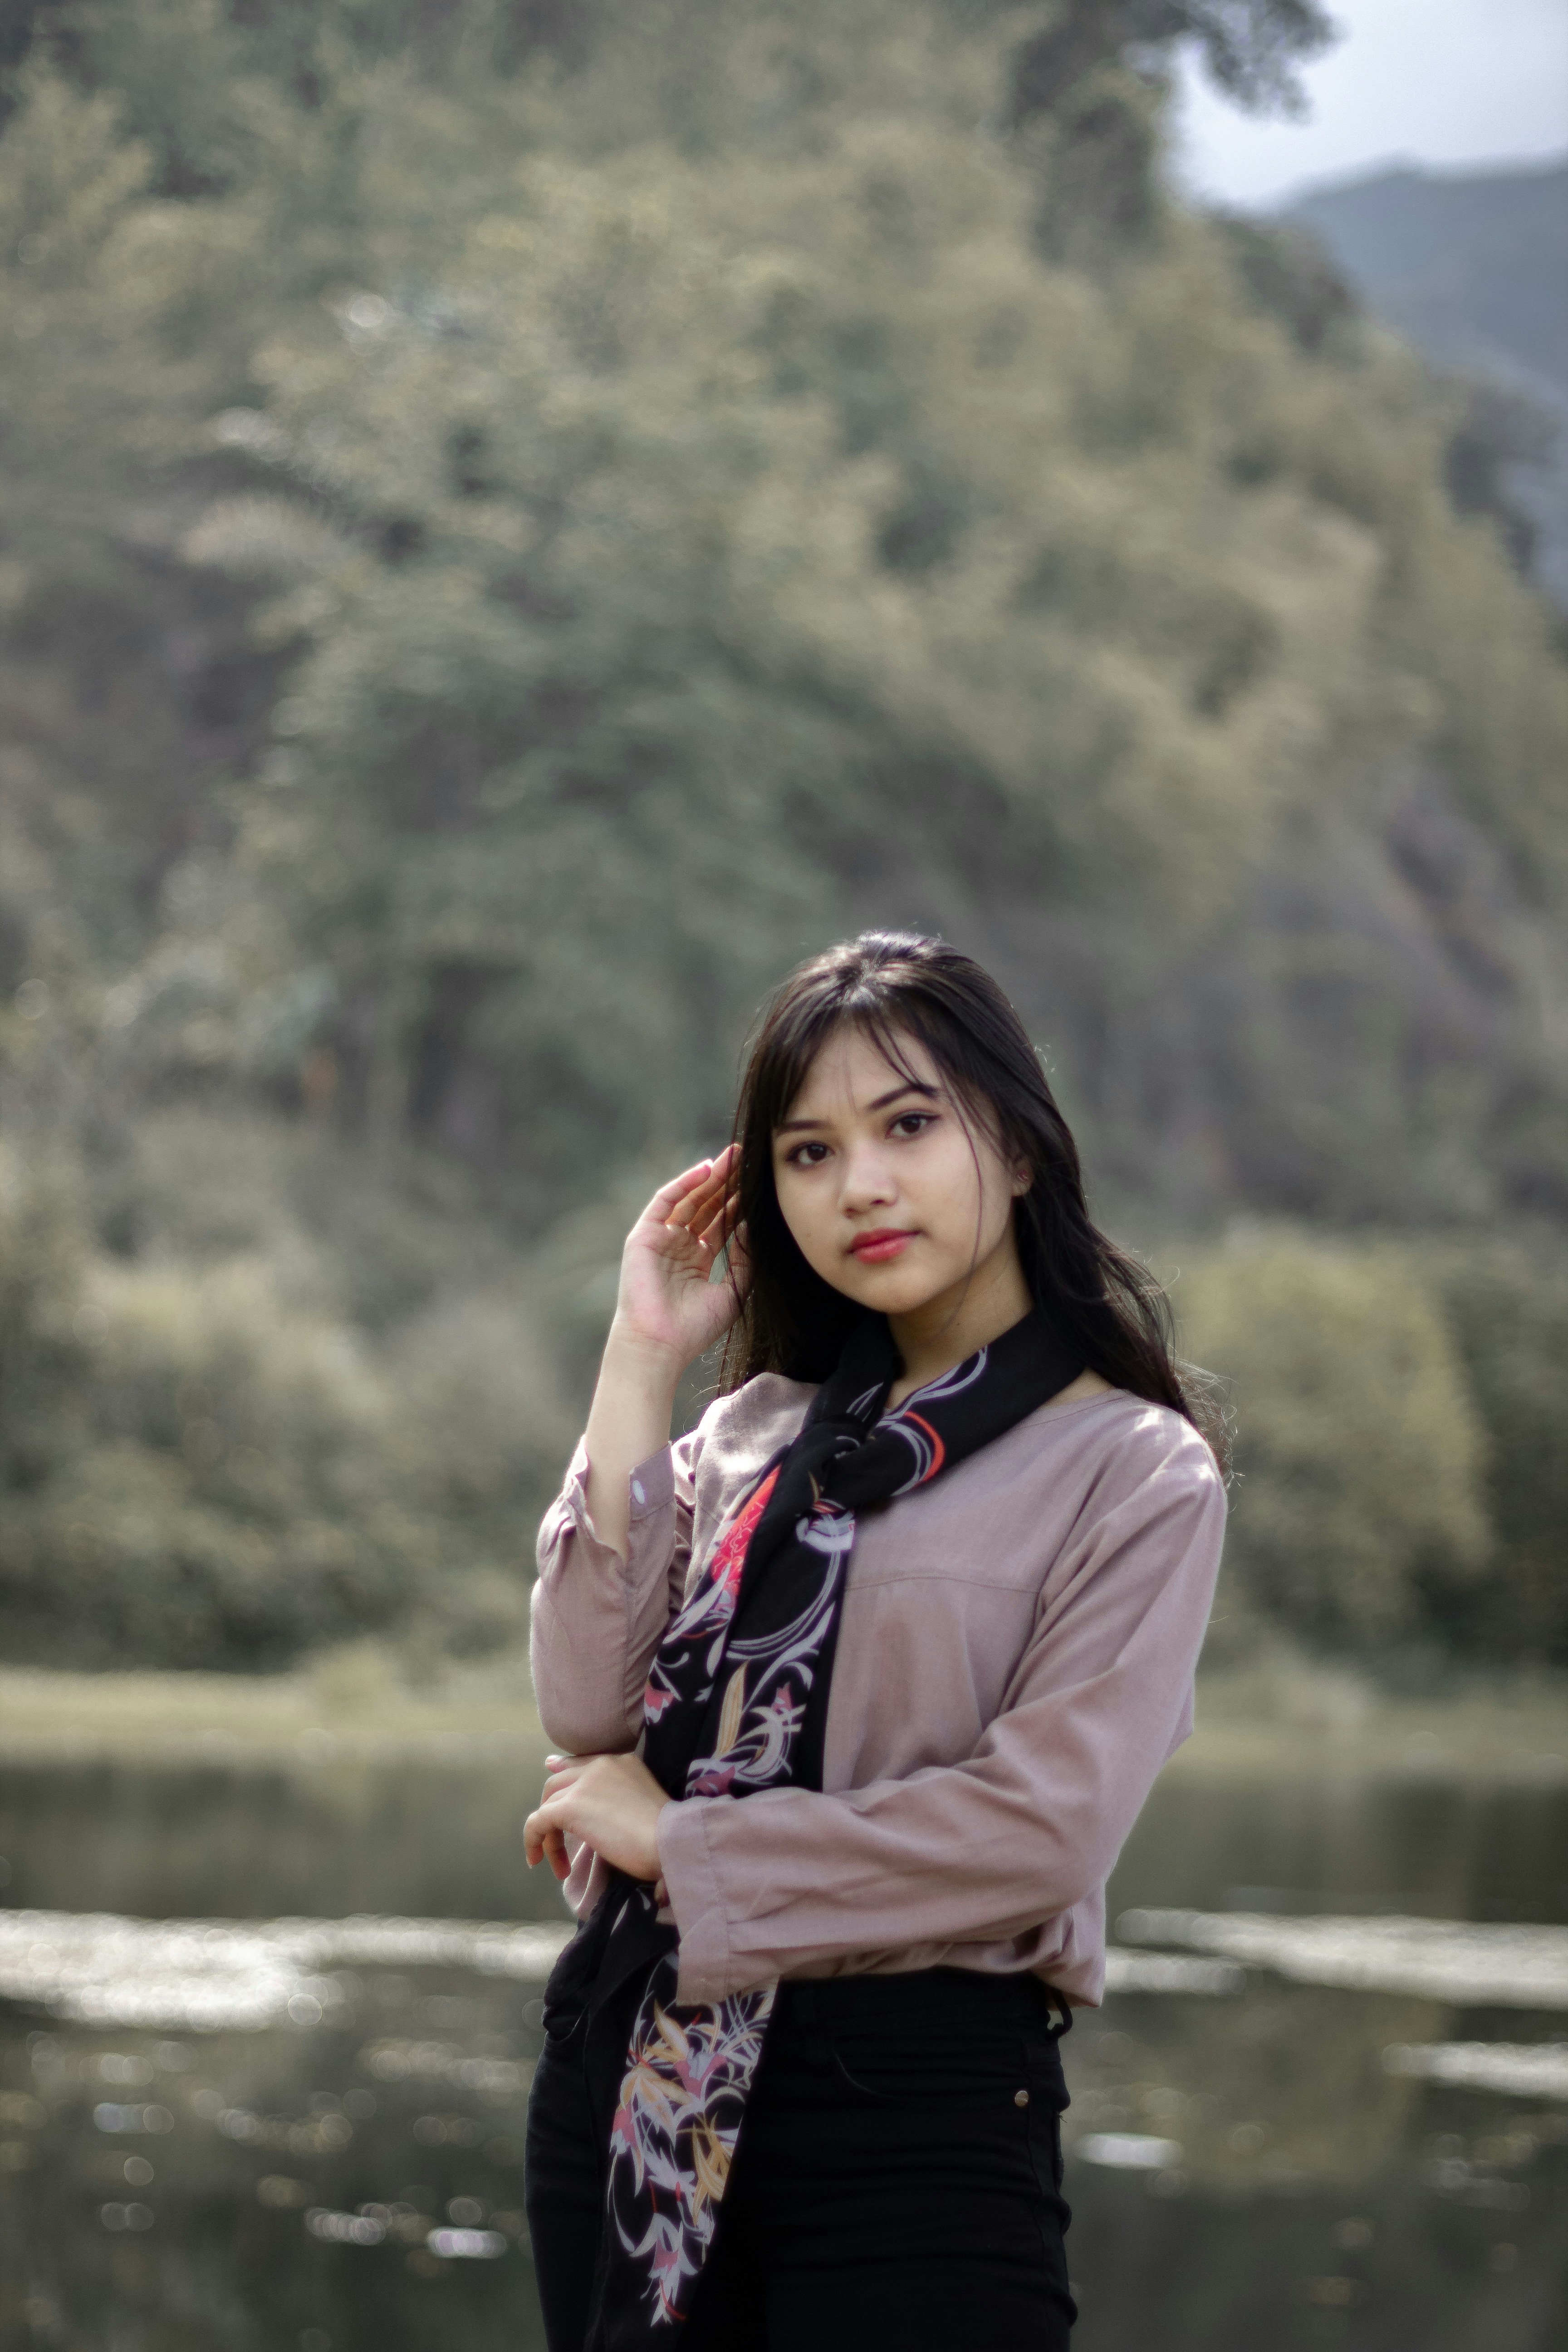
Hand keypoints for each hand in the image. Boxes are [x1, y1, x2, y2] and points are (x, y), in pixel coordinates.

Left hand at [524, 1751, 672, 1883]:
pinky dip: (533, 1840)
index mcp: (622, 1762)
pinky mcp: (571, 1806)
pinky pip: (539, 1821)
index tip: (551, 1773)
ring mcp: (584, 1784)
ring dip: (550, 1836)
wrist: (669, 1839)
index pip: (582, 1764)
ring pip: (549, 1804)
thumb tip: (593, 1813)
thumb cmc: (666, 1833)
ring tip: (560, 1866)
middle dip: (553, 1812)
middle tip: (558, 1843)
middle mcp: (600, 1766)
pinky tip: (537, 1860)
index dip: (563, 1773)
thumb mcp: (642, 1805)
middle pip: (560, 1783)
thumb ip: (619, 1799)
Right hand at [608, 1146, 747, 1377]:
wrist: (661, 1343)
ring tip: (734, 1158)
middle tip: (748, 1160)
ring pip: (689, 1200)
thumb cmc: (696, 1327)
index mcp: (698, 1263)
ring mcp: (661, 1240)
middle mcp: (679, 1248)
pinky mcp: (644, 1236)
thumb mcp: (733, 1290)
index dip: (739, 1204)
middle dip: (727, 1184)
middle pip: (707, 1207)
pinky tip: (707, 1169)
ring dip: (711, 1178)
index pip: (721, 1224)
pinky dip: (684, 1183)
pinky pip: (665, 1202)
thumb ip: (744, 1258)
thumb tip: (752, 1225)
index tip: (760, 1185)